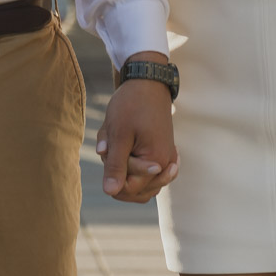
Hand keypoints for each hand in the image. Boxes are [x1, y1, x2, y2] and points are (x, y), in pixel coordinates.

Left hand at [97, 69, 177, 203]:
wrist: (147, 83)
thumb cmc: (131, 105)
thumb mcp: (118, 134)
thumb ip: (115, 166)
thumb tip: (110, 192)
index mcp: (157, 162)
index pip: (130, 189)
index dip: (113, 176)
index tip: (109, 152)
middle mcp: (166, 165)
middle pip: (136, 190)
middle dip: (119, 174)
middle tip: (113, 149)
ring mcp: (167, 160)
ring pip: (140, 183)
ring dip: (125, 169)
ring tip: (120, 146)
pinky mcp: (164, 154)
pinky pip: (147, 173)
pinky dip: (133, 164)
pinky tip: (126, 148)